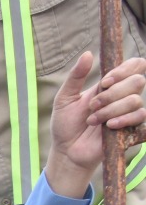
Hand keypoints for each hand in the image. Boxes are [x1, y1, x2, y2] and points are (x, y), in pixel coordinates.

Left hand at [47, 52, 145, 196]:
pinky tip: (108, 126)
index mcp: (110, 84)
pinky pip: (139, 116)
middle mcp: (122, 95)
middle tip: (92, 106)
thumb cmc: (65, 124)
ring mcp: (128, 111)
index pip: (134, 65)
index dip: (124, 70)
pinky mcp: (131, 127)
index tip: (104, 82)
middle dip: (112, 93)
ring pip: (135, 100)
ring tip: (92, 120)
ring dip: (111, 109)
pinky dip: (123, 119)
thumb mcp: (65, 98)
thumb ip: (76, 77)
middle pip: (137, 81)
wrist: (67, 150)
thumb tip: (88, 54)